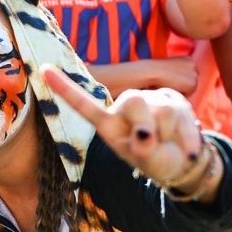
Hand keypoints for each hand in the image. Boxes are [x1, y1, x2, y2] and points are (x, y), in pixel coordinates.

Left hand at [40, 64, 201, 184]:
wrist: (180, 160)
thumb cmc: (155, 160)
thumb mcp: (149, 161)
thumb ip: (145, 151)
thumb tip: (144, 137)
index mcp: (108, 124)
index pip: (84, 104)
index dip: (65, 88)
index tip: (44, 69)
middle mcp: (125, 107)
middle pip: (133, 100)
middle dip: (145, 122)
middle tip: (150, 142)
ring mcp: (149, 100)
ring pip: (163, 109)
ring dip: (171, 134)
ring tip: (169, 145)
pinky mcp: (171, 100)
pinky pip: (183, 115)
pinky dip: (188, 138)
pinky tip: (186, 150)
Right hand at [151, 56, 197, 95]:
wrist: (154, 72)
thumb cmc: (156, 70)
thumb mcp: (171, 65)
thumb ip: (178, 69)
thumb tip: (179, 79)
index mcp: (188, 59)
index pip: (189, 73)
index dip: (181, 78)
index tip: (172, 79)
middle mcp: (194, 65)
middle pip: (192, 80)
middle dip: (184, 83)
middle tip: (172, 84)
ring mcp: (194, 75)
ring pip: (191, 87)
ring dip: (183, 89)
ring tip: (171, 86)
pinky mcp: (193, 84)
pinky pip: (189, 94)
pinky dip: (181, 94)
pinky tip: (173, 88)